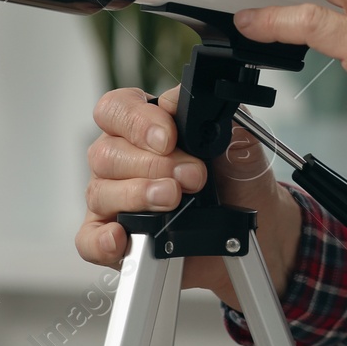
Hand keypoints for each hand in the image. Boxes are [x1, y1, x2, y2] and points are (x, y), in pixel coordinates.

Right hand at [75, 85, 303, 308]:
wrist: (255, 228)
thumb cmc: (240, 183)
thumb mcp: (242, 144)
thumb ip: (219, 119)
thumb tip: (186, 106)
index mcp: (148, 126)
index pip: (117, 109)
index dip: (137, 121)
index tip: (168, 138)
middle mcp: (124, 159)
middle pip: (106, 152)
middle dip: (152, 164)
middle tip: (191, 176)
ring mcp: (116, 200)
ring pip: (100, 192)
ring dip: (137, 195)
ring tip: (173, 200)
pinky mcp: (117, 238)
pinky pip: (91, 239)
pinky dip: (103, 239)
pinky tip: (121, 237)